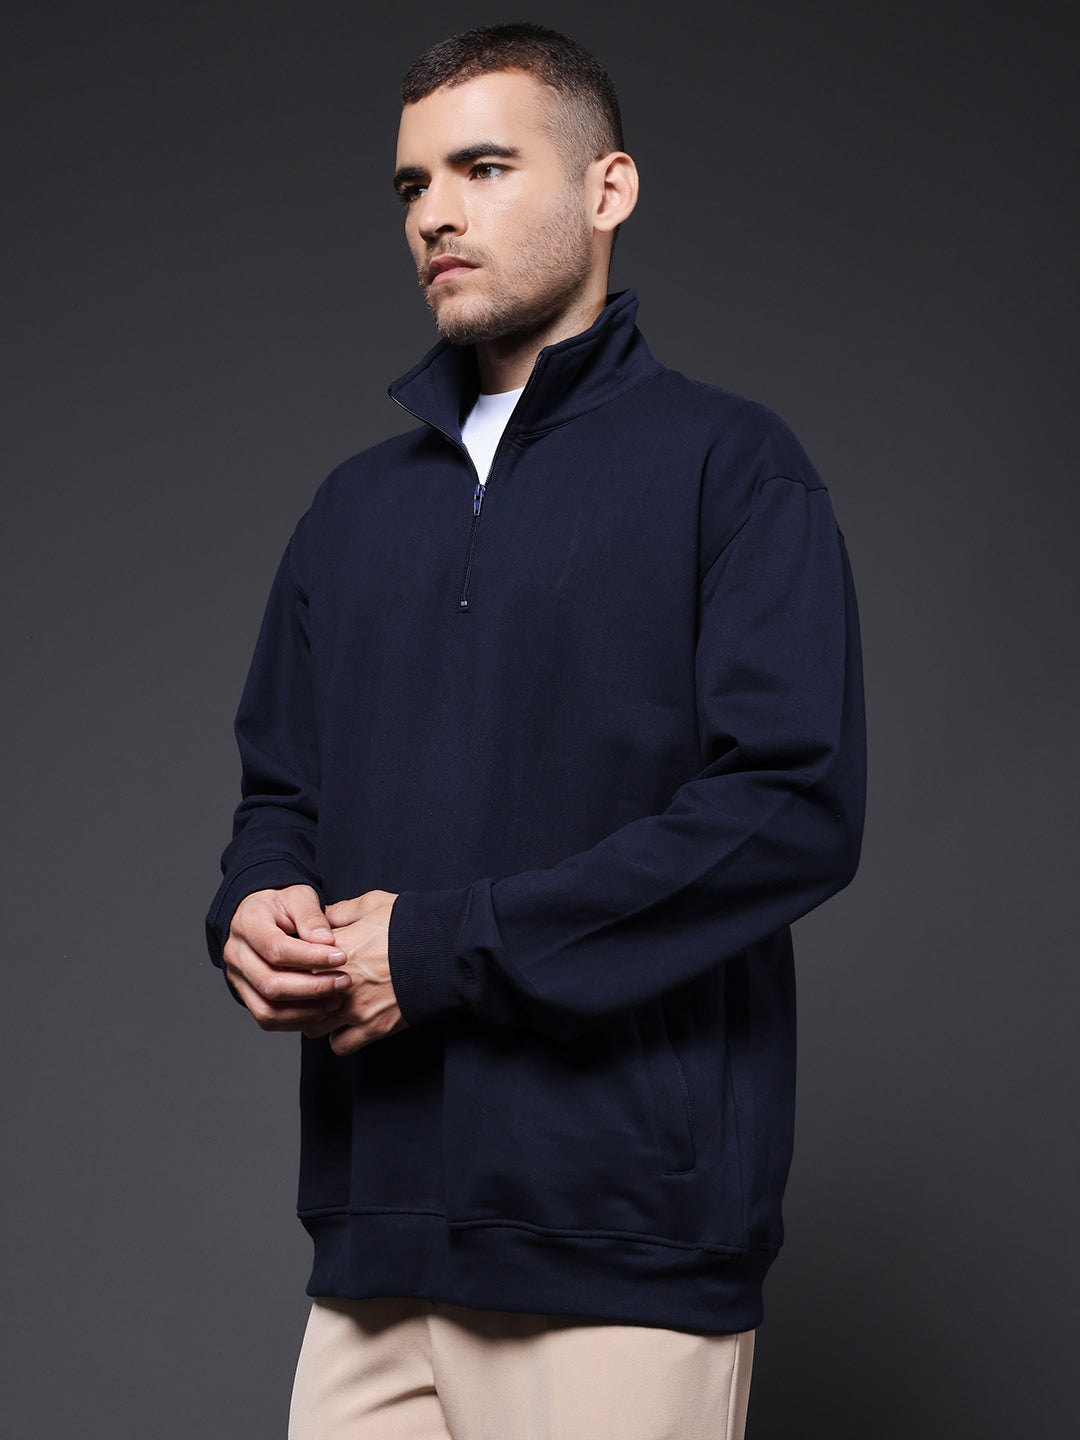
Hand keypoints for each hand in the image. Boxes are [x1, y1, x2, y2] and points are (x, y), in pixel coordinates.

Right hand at [224, 884, 350, 1031]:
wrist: (261, 913)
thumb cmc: (281, 904)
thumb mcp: (299, 896)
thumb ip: (311, 916)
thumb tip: (326, 941)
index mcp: (248, 923)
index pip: (276, 949)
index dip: (311, 958)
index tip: (341, 957)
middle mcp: (236, 953)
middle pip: (270, 984)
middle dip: (312, 988)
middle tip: (344, 982)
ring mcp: (237, 977)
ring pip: (266, 1009)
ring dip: (305, 1011)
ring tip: (335, 1001)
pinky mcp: (245, 994)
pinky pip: (266, 1018)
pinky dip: (295, 1020)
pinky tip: (320, 1011)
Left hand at [300, 890, 405, 1055]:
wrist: (447, 952)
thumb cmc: (412, 924)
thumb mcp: (373, 904)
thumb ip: (341, 911)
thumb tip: (322, 917)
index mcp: (333, 951)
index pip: (290, 965)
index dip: (292, 965)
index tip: (300, 963)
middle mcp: (337, 984)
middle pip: (296, 999)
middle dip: (299, 994)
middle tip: (311, 987)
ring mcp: (354, 1009)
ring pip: (312, 1027)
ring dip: (316, 1019)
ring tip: (328, 1008)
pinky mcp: (374, 1028)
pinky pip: (339, 1046)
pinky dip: (339, 1038)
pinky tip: (346, 1025)